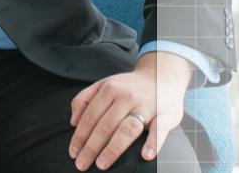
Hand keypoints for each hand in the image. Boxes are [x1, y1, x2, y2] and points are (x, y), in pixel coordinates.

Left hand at [68, 52, 193, 170]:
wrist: (162, 75)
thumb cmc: (130, 86)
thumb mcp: (104, 84)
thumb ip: (84, 98)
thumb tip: (73, 121)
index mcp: (109, 89)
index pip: (90, 116)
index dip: (79, 136)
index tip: (73, 152)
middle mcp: (126, 97)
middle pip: (105, 125)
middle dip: (91, 147)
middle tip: (82, 163)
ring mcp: (146, 106)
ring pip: (127, 129)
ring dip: (113, 148)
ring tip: (102, 163)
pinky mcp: (165, 115)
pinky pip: (159, 130)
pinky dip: (153, 143)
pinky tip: (145, 155)